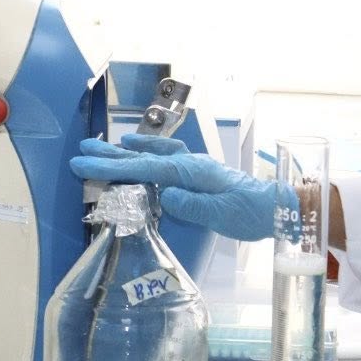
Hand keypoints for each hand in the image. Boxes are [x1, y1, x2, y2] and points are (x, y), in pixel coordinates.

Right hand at [68, 134, 282, 240]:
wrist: (278, 208)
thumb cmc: (252, 214)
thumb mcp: (222, 214)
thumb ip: (192, 205)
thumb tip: (164, 195)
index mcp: (190, 172)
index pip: (142, 169)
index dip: (110, 167)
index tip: (83, 164)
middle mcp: (189, 163)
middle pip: (143, 156)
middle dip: (110, 154)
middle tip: (82, 149)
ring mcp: (195, 166)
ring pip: (154, 153)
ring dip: (128, 150)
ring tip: (106, 146)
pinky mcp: (200, 174)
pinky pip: (167, 157)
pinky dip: (149, 152)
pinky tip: (143, 153)